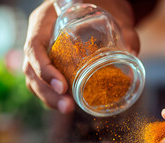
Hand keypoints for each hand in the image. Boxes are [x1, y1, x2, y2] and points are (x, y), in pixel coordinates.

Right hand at [23, 0, 138, 112]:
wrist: (98, 4)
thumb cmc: (101, 6)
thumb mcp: (113, 15)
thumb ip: (125, 32)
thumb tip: (132, 53)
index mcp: (44, 21)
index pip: (34, 47)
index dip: (44, 70)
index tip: (63, 86)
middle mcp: (38, 36)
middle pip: (31, 69)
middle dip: (47, 92)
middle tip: (67, 107)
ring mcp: (41, 51)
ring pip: (34, 79)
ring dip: (49, 98)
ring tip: (67, 109)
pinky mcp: (49, 63)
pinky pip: (43, 82)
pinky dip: (52, 96)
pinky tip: (66, 105)